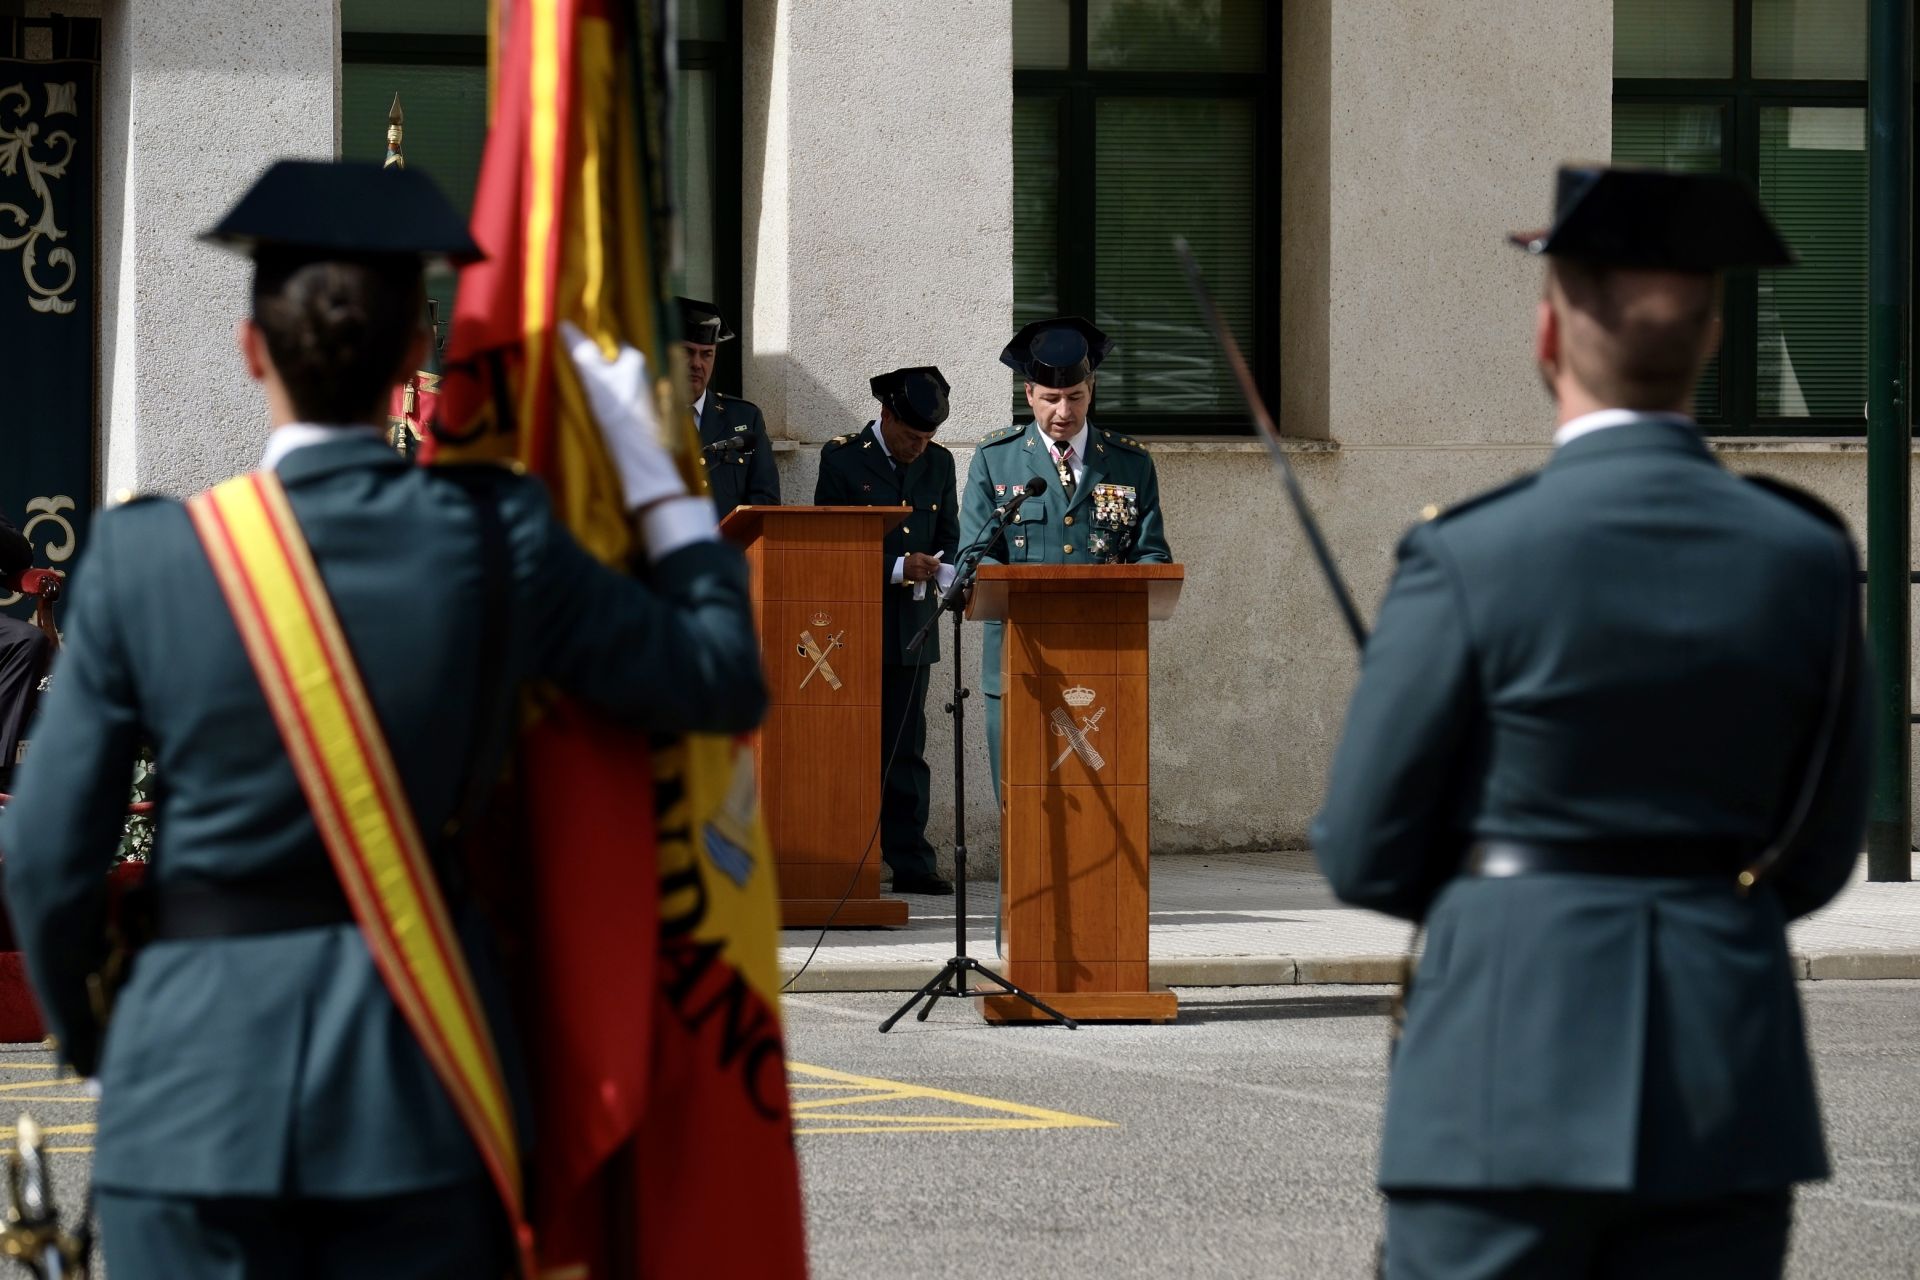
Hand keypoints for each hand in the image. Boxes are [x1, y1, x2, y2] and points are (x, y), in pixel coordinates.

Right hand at [561, 321, 686, 511]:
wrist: (640, 460)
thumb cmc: (622, 417)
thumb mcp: (597, 381)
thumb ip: (582, 353)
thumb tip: (564, 325)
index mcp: (633, 359)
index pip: (606, 339)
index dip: (586, 337)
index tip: (563, 337)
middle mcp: (637, 373)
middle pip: (605, 359)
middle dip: (585, 359)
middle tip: (559, 358)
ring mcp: (633, 394)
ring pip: (605, 379)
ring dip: (587, 379)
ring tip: (565, 379)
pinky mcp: (628, 414)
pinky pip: (607, 397)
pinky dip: (593, 397)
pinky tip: (581, 402)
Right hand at [903, 552, 942, 582]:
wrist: (902, 568)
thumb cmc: (911, 560)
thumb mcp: (918, 555)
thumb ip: (927, 557)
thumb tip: (935, 560)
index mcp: (920, 558)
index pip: (934, 561)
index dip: (937, 562)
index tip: (937, 562)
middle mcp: (920, 565)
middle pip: (934, 568)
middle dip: (935, 567)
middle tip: (934, 566)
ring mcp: (919, 572)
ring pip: (931, 573)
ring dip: (931, 572)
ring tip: (928, 569)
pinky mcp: (919, 578)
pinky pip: (928, 577)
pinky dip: (928, 575)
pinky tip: (925, 573)